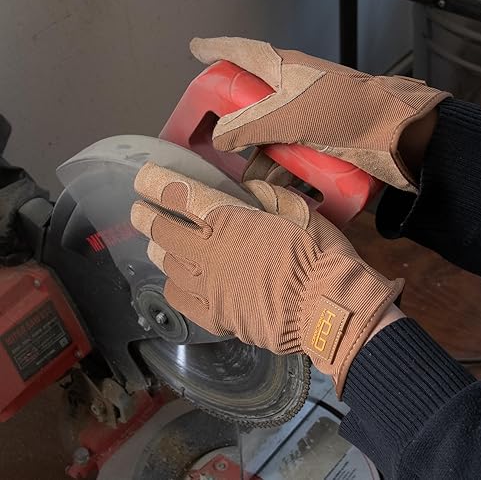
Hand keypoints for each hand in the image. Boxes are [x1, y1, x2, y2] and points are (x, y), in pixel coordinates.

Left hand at [131, 162, 403, 395]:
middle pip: (162, 230)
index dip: (155, 183)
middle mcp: (209, 252)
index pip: (179, 195)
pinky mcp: (215, 317)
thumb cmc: (318, 254)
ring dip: (158, 248)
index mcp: (229, 220)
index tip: (143, 177)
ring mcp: (208, 287)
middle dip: (145, 216)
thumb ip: (266, 196)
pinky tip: (176, 281)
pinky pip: (180, 299)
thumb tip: (246, 192)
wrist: (327, 309)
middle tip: (138, 211)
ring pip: (167, 264)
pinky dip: (173, 285)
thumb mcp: (297, 210)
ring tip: (156, 243)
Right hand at [190, 36, 450, 191]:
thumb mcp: (289, 115)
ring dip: (259, 158)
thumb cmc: (344, 113)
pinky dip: (282, 170)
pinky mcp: (322, 138)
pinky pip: (292, 152)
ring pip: (271, 133)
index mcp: (285, 68)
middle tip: (217, 142)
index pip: (242, 51)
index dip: (216, 49)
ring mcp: (308, 115)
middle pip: (253, 101)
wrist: (397, 136)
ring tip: (248, 180)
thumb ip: (248, 125)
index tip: (195, 50)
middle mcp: (294, 88)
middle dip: (235, 124)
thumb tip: (220, 139)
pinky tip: (274, 188)